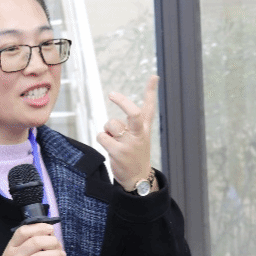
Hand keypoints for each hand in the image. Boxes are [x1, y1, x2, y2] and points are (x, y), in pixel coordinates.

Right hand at [0, 223, 64, 255]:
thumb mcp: (11, 255)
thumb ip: (25, 245)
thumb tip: (47, 236)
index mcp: (11, 247)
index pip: (24, 231)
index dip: (39, 227)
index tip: (50, 229)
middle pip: (35, 242)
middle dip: (51, 241)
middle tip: (59, 245)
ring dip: (55, 254)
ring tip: (61, 255)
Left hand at [96, 75, 158, 191]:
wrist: (138, 179)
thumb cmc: (136, 153)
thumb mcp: (141, 136)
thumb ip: (135, 121)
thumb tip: (119, 110)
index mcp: (144, 128)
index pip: (150, 107)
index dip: (151, 91)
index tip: (154, 77)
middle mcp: (139, 134)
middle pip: (132, 113)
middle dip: (122, 102)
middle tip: (112, 94)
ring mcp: (129, 143)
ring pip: (110, 124)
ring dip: (107, 130)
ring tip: (114, 140)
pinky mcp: (118, 152)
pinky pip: (102, 136)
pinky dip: (102, 139)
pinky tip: (110, 147)